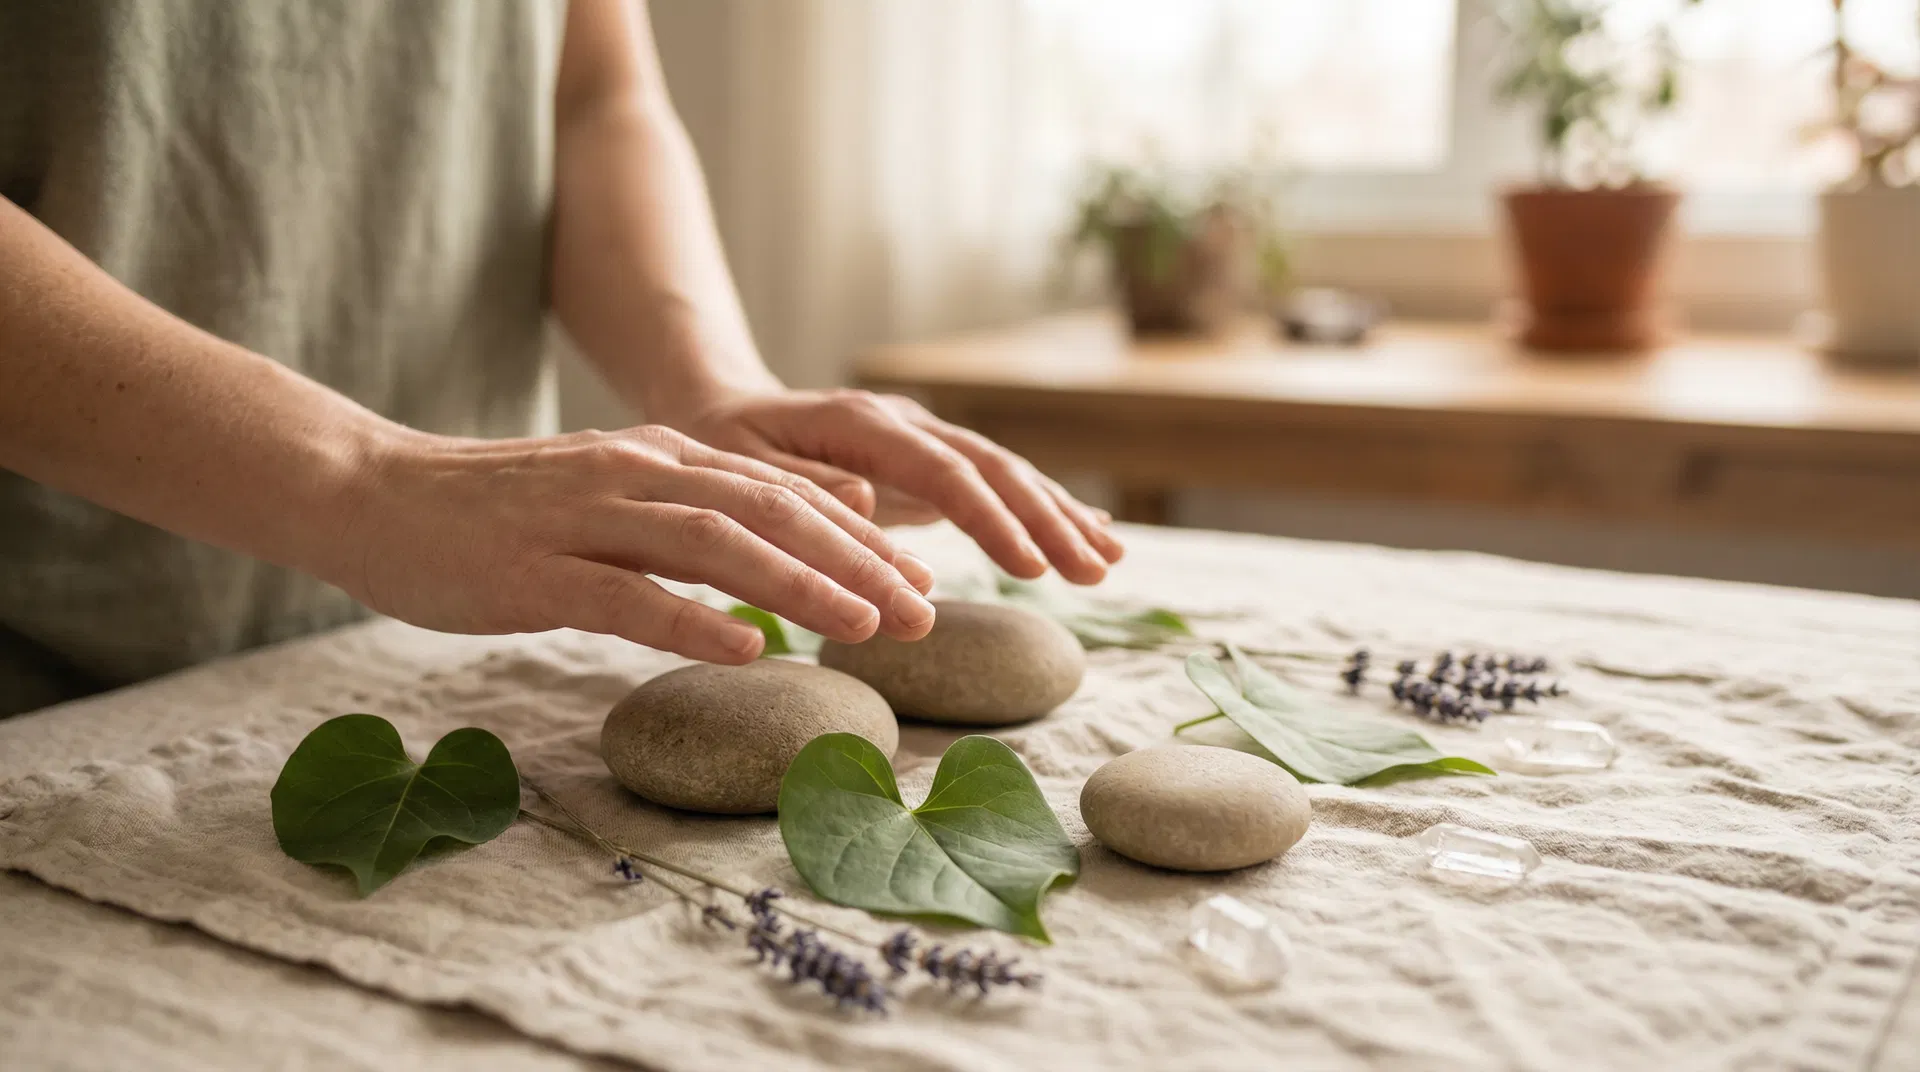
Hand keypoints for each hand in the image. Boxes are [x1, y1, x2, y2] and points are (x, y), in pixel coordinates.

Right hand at [330, 426, 938, 663]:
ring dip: (798, 584)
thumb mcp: (609, 497)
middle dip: (855, 560)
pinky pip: (623, 594)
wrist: (373, 495)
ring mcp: (582, 519)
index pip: (781, 491)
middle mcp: (634, 474)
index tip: (920, 578)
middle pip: (768, 511)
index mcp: (658, 458)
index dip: (859, 534)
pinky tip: (745, 648)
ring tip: (865, 625)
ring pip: (711, 542)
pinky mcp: (533, 570)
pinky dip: (689, 618)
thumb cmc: (498, 513)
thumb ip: (688, 515)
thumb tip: (778, 552)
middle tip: (922, 613)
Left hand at [664, 389, 1124, 584]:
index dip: (990, 519)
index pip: (942, 470)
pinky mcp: (931, 464)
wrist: (721, 409)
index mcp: (862, 423)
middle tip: (1091, 571)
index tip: (1031, 567)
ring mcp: (924, 440)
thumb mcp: (738, 469)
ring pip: (1005, 473)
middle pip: (992, 467)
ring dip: (1058, 515)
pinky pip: (996, 486)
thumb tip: (867, 500)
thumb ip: (800, 486)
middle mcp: (905, 423)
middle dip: (1046, 520)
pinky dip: (1044, 511)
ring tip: (1108, 559)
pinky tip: (1092, 535)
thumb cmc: (722, 447)